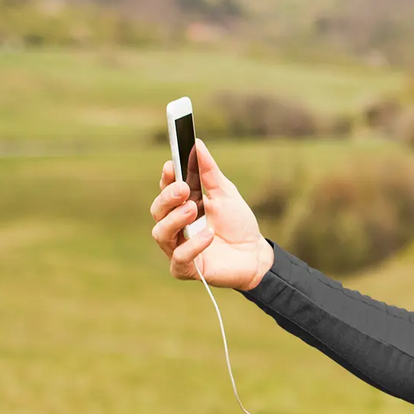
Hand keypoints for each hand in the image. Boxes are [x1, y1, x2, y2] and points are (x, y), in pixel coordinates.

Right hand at [149, 139, 273, 289]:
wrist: (257, 255)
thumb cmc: (238, 225)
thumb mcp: (226, 194)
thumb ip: (210, 173)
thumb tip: (197, 145)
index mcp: (182, 207)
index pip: (165, 191)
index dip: (166, 179)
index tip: (172, 165)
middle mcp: (175, 227)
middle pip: (157, 210)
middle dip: (168, 197)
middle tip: (184, 188)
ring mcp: (177, 248)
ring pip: (160, 233)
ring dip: (175, 219)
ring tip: (193, 209)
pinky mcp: (186, 269)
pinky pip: (179, 257)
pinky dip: (193, 245)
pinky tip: (209, 235)